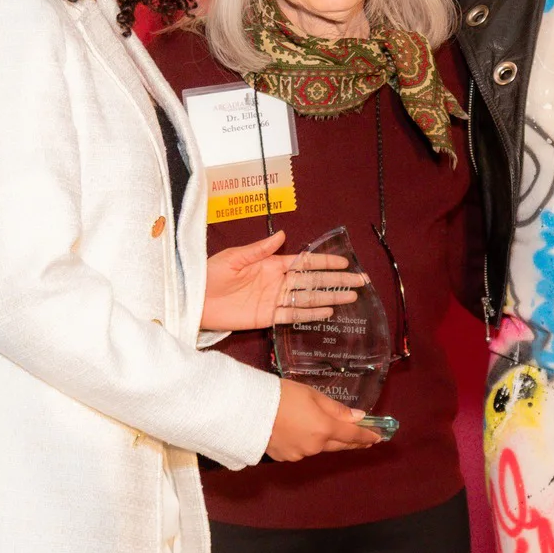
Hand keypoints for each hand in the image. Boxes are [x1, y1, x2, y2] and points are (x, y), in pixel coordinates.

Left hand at [200, 230, 366, 331]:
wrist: (193, 300)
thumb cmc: (210, 274)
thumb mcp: (234, 256)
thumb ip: (260, 249)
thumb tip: (283, 235)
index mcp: (270, 264)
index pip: (304, 263)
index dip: (324, 263)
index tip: (344, 262)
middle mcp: (277, 282)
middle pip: (312, 281)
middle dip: (336, 281)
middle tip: (359, 281)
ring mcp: (274, 300)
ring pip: (308, 299)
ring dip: (329, 297)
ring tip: (351, 297)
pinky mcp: (267, 317)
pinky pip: (293, 315)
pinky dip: (310, 314)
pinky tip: (328, 311)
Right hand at [265, 380, 382, 460]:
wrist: (246, 409)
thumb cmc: (280, 395)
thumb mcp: (311, 395)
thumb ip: (336, 409)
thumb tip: (358, 417)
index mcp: (324, 429)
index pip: (352, 435)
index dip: (366, 436)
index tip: (378, 438)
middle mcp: (315, 446)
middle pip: (338, 445)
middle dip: (352, 441)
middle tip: (364, 440)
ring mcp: (299, 454)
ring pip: (319, 448)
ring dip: (326, 440)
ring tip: (327, 430)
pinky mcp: (284, 458)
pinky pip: (302, 450)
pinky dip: (306, 442)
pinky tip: (300, 432)